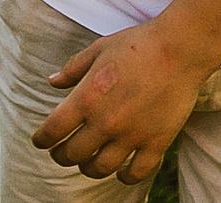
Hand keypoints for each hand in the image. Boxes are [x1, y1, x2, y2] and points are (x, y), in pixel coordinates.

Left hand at [30, 20, 211, 185]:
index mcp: (86, 98)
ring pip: (100, 169)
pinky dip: (125, 177)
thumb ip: (73, 68)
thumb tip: (52, 82)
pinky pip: (136, 173)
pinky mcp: (156, 143)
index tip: (40, 140)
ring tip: (87, 163)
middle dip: (60, 156)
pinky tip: (121, 171)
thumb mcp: (98, 49)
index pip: (52, 131)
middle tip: (60, 153)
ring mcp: (131, 136)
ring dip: (88, 168)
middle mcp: (106, 123)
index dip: (41, 139)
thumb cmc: (137, 44)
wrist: (180, 49)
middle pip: (72, 155)